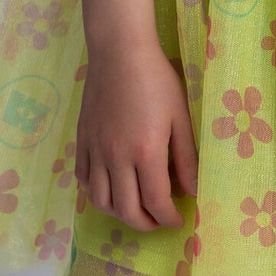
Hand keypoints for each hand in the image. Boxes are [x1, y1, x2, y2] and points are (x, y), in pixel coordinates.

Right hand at [75, 42, 198, 229]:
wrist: (119, 52)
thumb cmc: (156, 79)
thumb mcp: (180, 116)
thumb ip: (187, 157)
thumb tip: (193, 191)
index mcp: (145, 152)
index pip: (156, 201)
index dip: (168, 218)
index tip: (178, 220)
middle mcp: (116, 157)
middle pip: (126, 210)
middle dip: (145, 224)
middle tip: (158, 220)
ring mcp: (95, 150)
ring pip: (100, 200)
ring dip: (118, 213)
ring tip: (135, 209)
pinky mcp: (81, 140)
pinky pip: (83, 179)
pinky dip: (96, 192)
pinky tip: (111, 186)